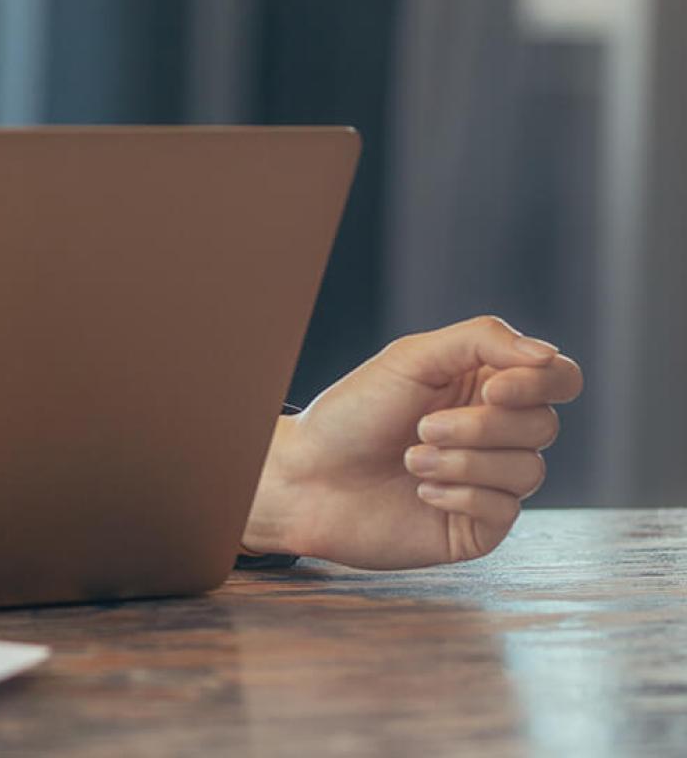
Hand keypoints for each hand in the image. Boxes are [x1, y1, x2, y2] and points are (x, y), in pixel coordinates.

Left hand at [241, 315, 583, 568]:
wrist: (309, 477)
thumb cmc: (354, 411)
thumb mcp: (412, 358)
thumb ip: (482, 341)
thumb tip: (548, 356)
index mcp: (485, 383)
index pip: (558, 377)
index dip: (539, 383)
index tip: (492, 390)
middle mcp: (496, 431)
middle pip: (544, 424)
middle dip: (480, 426)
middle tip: (422, 427)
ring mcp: (492, 480)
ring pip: (529, 469)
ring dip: (463, 462)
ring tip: (411, 458)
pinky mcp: (480, 525)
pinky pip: (506, 509)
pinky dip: (460, 495)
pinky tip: (421, 491)